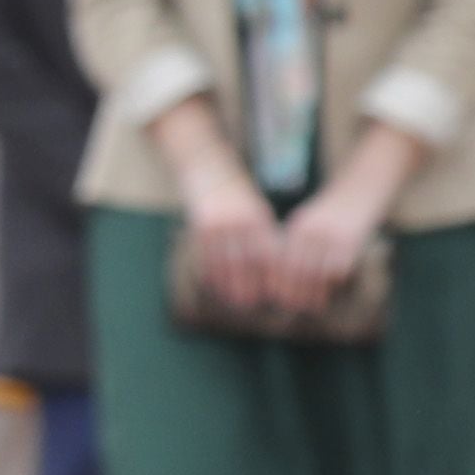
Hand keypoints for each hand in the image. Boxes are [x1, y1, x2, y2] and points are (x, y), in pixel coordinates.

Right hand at [180, 162, 285, 315]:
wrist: (207, 170)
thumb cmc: (236, 193)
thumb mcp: (255, 208)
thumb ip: (262, 233)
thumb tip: (274, 262)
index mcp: (258, 216)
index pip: (267, 251)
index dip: (270, 274)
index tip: (274, 292)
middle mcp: (239, 221)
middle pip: (247, 260)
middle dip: (250, 284)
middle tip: (253, 305)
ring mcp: (218, 224)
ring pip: (226, 261)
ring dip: (230, 284)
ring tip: (234, 302)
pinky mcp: (200, 226)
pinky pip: (206, 255)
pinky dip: (211, 273)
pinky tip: (214, 286)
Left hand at [273, 178, 387, 310]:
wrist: (364, 187)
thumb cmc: (335, 209)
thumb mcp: (311, 219)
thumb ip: (299, 242)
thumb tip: (284, 272)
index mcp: (297, 225)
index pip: (282, 258)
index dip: (278, 280)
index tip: (276, 297)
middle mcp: (311, 231)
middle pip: (297, 269)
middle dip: (294, 291)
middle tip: (293, 308)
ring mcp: (332, 236)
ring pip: (318, 273)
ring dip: (314, 292)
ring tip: (311, 307)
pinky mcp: (351, 242)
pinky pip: (339, 269)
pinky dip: (333, 284)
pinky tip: (331, 293)